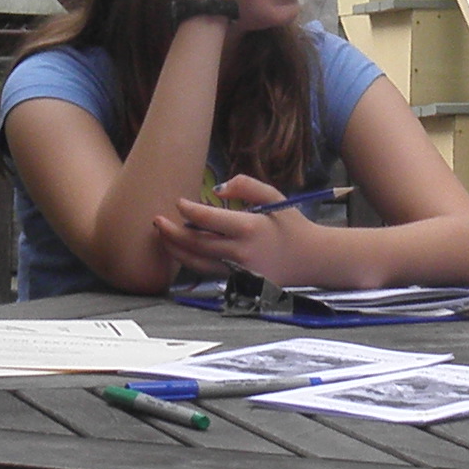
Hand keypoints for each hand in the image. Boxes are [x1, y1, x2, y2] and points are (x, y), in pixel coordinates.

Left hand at [155, 174, 334, 281]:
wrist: (312, 259)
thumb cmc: (292, 225)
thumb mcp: (274, 196)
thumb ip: (247, 185)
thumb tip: (219, 188)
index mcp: (250, 227)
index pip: (208, 219)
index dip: (188, 210)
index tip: (178, 202)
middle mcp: (241, 252)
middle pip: (196, 244)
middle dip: (172, 232)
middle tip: (156, 221)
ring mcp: (239, 271)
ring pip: (197, 262)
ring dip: (176, 250)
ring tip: (163, 237)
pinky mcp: (239, 283)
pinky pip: (208, 272)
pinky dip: (191, 262)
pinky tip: (182, 251)